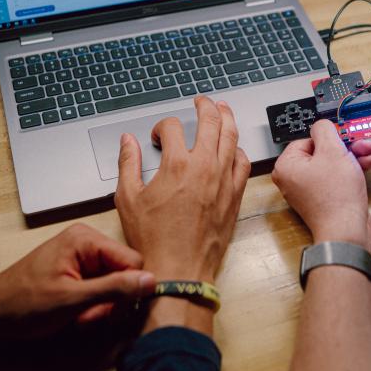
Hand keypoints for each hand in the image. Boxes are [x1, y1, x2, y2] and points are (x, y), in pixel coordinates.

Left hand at [0, 224, 154, 344]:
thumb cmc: (21, 304)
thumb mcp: (71, 300)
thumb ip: (113, 289)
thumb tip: (150, 281)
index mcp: (85, 239)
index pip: (132, 261)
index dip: (128, 290)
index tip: (110, 310)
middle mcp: (86, 243)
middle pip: (124, 274)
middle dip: (109, 302)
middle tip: (86, 316)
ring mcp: (81, 258)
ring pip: (113, 286)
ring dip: (99, 308)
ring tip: (75, 316)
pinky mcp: (77, 272)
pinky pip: (99, 290)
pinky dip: (90, 307)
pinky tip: (73, 315)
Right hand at [115, 97, 250, 333]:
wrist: (179, 269)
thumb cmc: (153, 240)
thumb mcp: (128, 199)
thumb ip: (128, 164)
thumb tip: (127, 141)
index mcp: (177, 165)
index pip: (174, 127)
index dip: (163, 126)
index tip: (160, 136)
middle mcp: (205, 167)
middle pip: (211, 121)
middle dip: (205, 105)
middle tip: (201, 101)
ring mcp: (224, 180)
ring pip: (232, 137)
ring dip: (227, 118)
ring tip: (223, 110)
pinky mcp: (235, 195)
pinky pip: (243, 163)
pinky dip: (238, 150)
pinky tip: (232, 149)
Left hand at [271, 120, 370, 250]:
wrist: (347, 230)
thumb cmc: (336, 197)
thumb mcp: (333, 151)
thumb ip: (325, 130)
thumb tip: (322, 125)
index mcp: (286, 166)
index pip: (307, 139)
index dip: (329, 138)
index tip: (343, 137)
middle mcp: (293, 179)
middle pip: (321, 152)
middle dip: (345, 147)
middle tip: (360, 145)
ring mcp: (308, 191)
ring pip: (331, 164)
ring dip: (351, 157)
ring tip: (367, 155)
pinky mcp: (323, 200)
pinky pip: (334, 178)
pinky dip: (349, 171)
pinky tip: (365, 167)